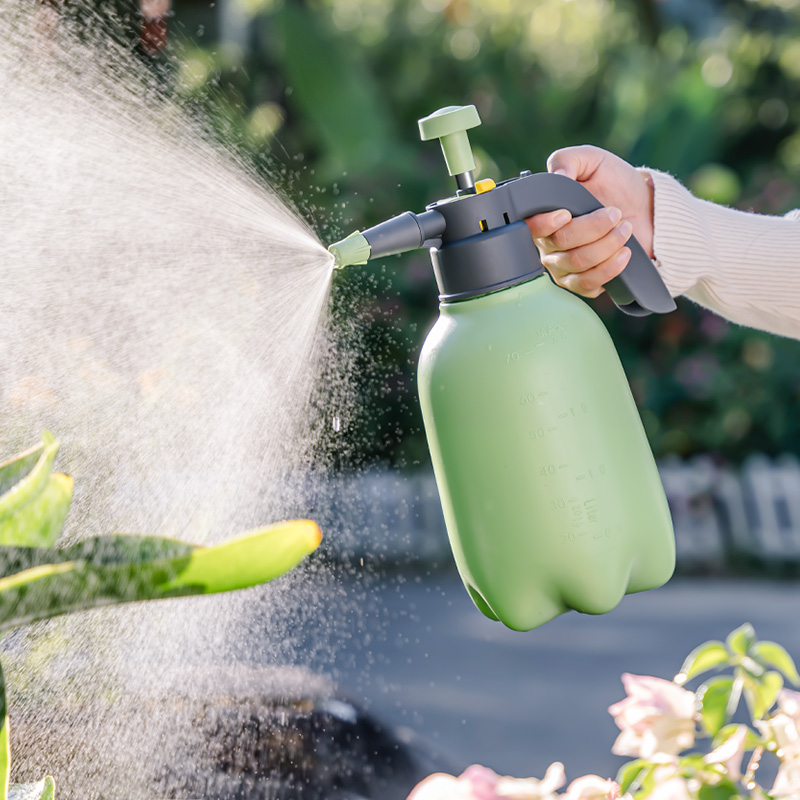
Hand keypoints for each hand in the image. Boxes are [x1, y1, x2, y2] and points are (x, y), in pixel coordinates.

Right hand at [526, 146, 654, 297]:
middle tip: (615, 213)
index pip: (531, 228)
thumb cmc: (614, 183)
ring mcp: (564, 267)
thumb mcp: (591, 160)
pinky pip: (588, 285)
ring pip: (578, 263)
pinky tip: (624, 253)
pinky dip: (610, 268)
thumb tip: (557, 175)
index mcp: (544, 216)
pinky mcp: (583, 283)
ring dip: (608, 244)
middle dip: (594, 227)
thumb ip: (568, 159)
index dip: (545, 224)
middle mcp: (549, 245)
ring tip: (625, 228)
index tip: (567, 213)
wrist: (643, 208)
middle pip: (561, 243)